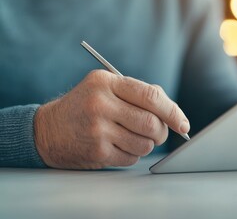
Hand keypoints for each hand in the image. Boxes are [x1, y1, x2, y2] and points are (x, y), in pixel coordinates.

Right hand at [34, 70, 189, 168]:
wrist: (49, 129)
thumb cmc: (86, 106)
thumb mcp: (106, 87)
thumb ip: (138, 93)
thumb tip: (171, 111)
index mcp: (106, 83)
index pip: (151, 97)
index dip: (173, 112)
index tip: (183, 124)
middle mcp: (101, 104)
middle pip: (151, 123)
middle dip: (162, 132)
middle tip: (158, 133)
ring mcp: (98, 129)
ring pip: (145, 143)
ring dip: (147, 144)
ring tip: (134, 137)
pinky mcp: (97, 151)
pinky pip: (132, 158)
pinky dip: (133, 154)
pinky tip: (120, 145)